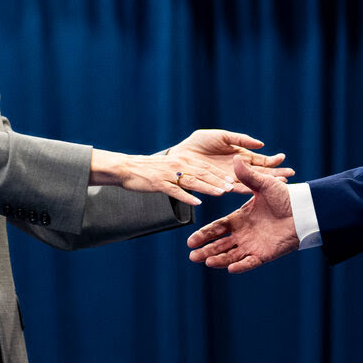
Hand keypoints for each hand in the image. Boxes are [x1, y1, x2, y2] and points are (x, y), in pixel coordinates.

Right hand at [90, 148, 234, 205]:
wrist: (128, 168)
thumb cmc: (150, 170)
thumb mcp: (170, 167)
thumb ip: (185, 172)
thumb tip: (201, 178)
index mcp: (182, 160)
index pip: (205, 166)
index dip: (220, 173)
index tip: (234, 180)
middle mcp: (178, 164)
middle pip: (203, 172)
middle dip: (219, 180)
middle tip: (234, 187)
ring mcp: (169, 174)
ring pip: (192, 180)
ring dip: (208, 187)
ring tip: (222, 193)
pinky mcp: (159, 183)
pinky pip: (175, 190)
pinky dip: (187, 196)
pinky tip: (198, 202)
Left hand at [166, 129, 293, 193]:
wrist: (180, 154)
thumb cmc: (200, 143)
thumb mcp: (223, 136)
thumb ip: (241, 140)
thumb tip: (261, 144)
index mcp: (240, 157)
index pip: (261, 162)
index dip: (273, 162)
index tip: (285, 161)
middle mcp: (236, 170)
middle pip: (259, 174)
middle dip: (274, 175)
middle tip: (289, 178)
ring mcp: (227, 178)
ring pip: (247, 183)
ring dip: (261, 184)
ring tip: (274, 186)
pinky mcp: (215, 184)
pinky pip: (228, 187)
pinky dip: (238, 189)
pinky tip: (247, 190)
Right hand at [187, 155, 298, 271]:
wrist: (304, 211)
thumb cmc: (286, 196)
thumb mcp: (264, 184)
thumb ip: (248, 175)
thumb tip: (235, 158)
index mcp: (240, 218)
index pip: (217, 228)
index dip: (204, 234)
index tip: (191, 240)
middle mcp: (244, 234)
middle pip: (220, 244)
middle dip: (206, 250)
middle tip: (192, 256)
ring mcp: (253, 245)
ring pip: (231, 255)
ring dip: (219, 259)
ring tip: (207, 261)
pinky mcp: (265, 254)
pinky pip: (250, 263)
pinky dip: (241, 266)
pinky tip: (230, 268)